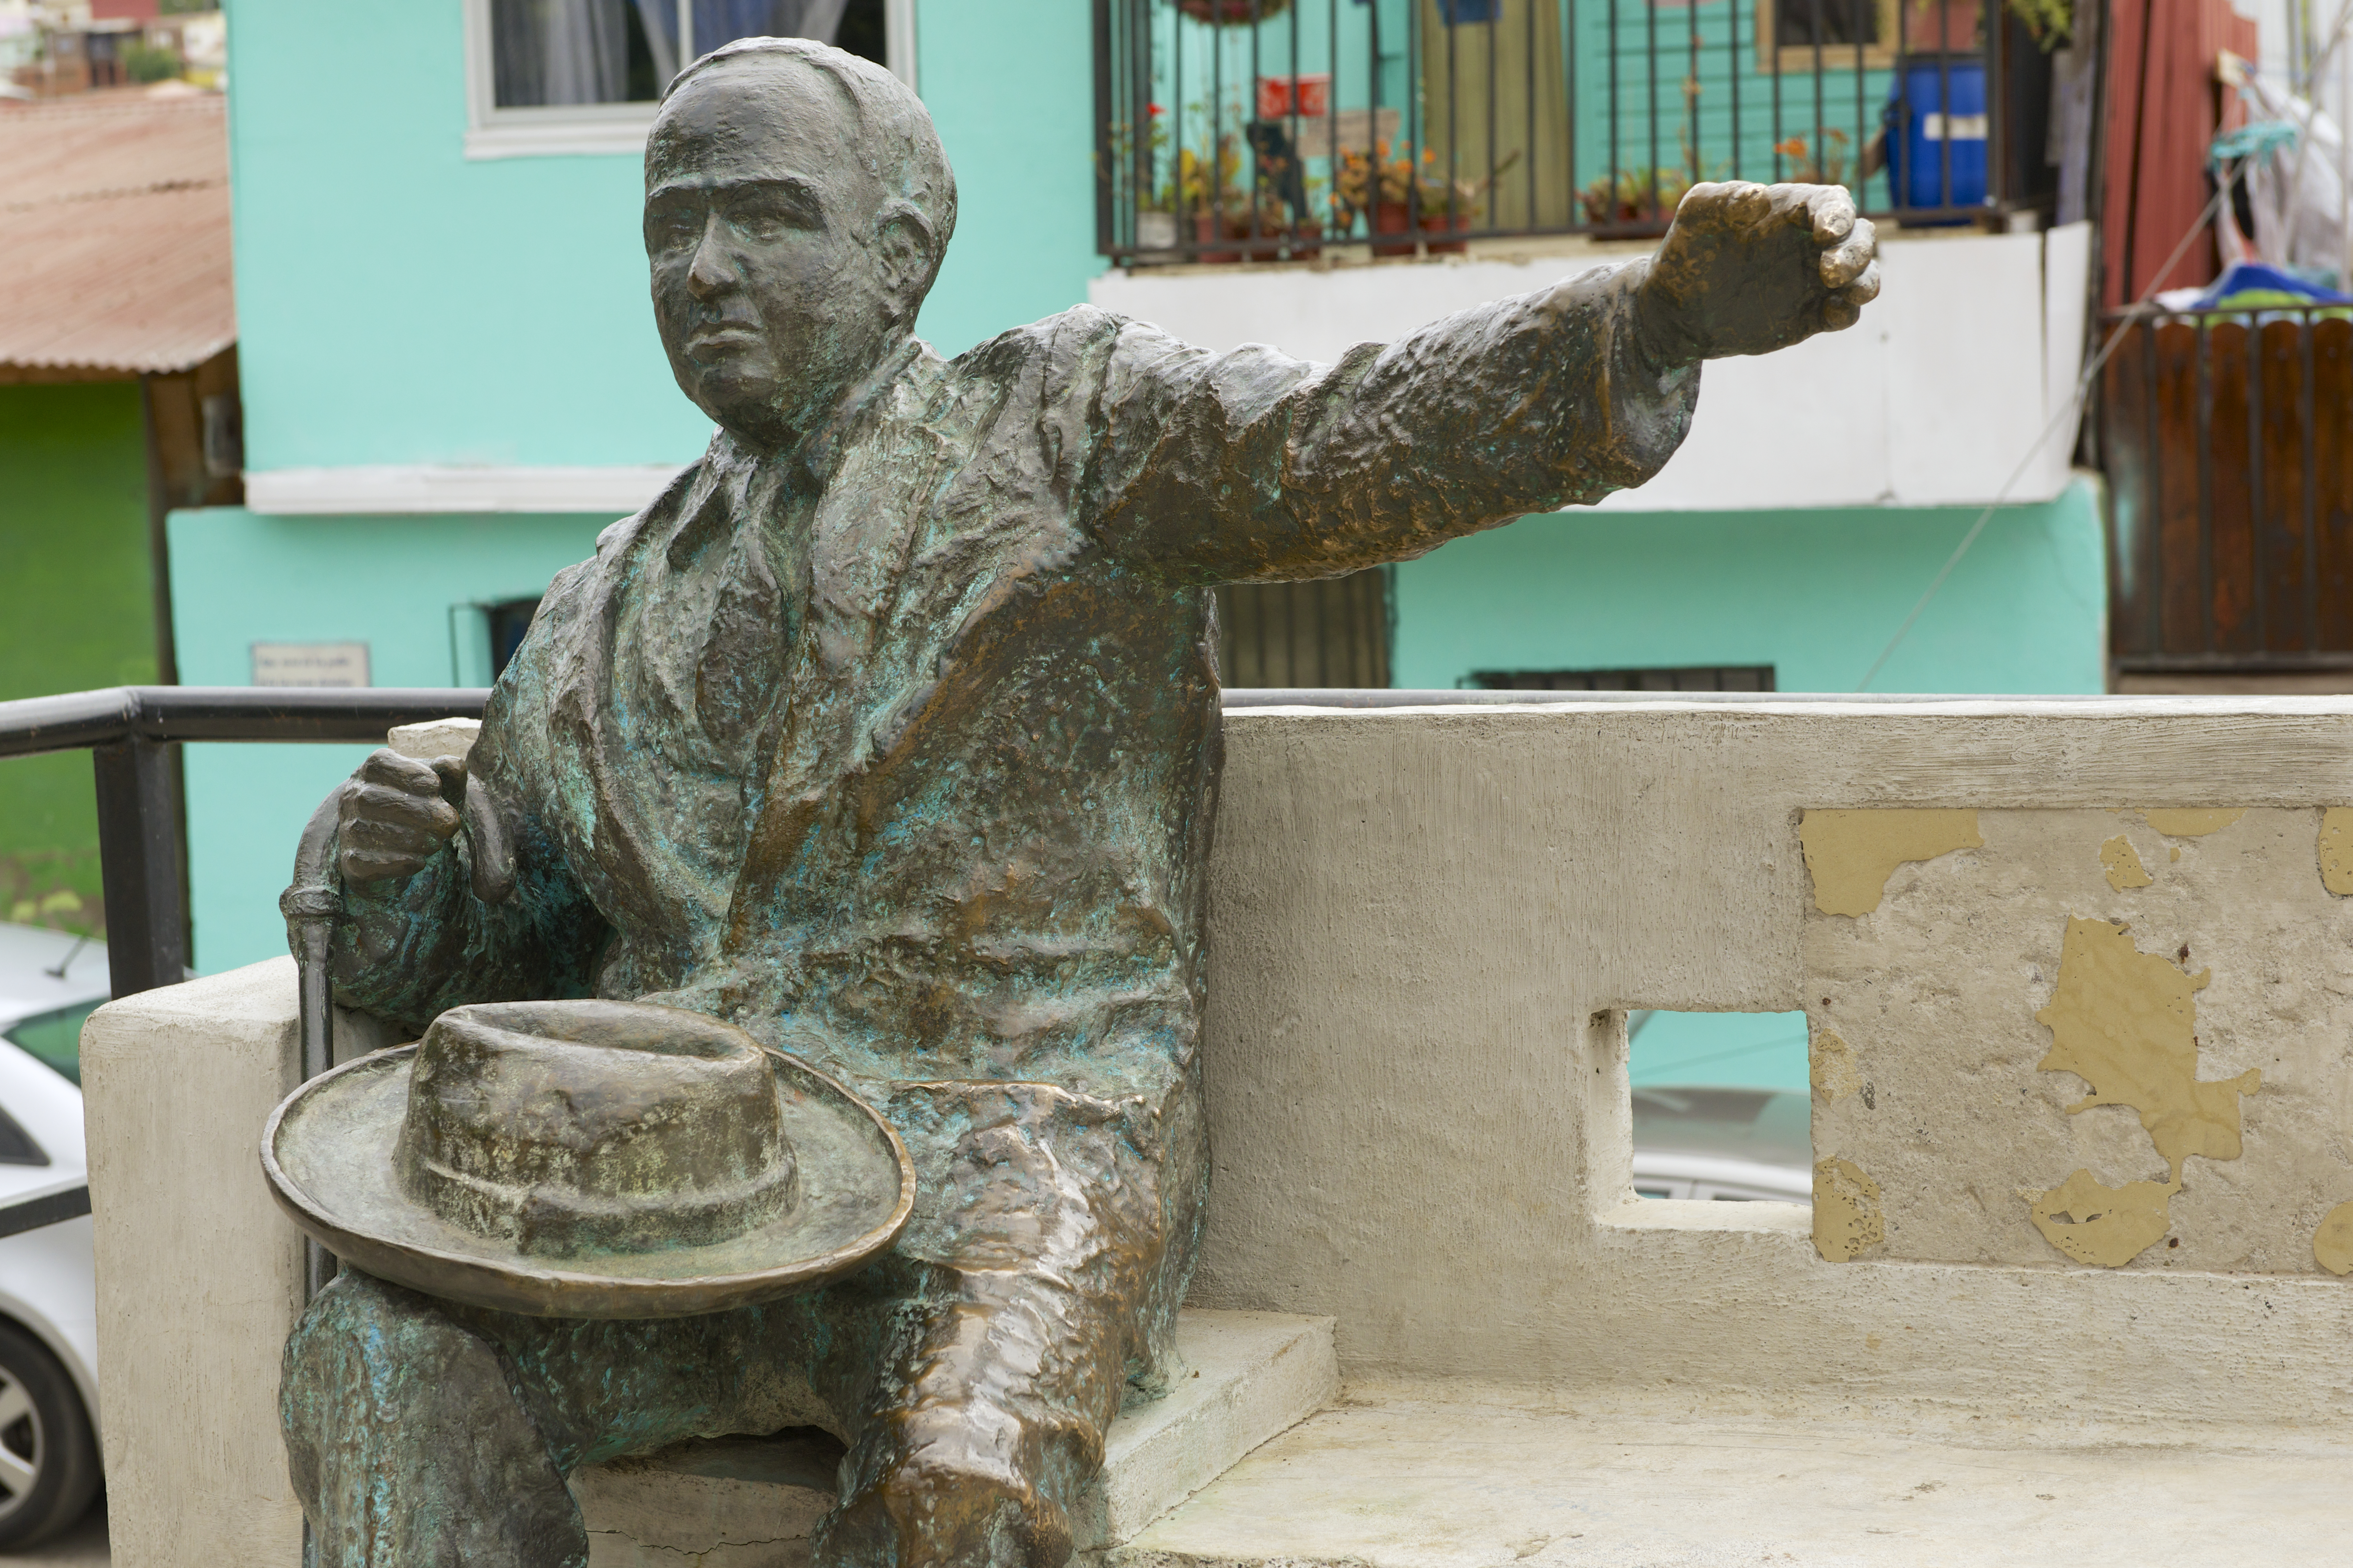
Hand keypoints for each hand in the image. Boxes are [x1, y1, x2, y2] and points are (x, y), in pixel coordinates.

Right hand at [337, 749, 462, 883]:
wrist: (394, 840)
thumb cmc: (422, 803)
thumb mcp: (440, 785)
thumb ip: (449, 772)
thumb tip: (454, 764)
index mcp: (374, 768)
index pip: (390, 767)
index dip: (422, 779)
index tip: (438, 791)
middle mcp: (354, 795)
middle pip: (384, 802)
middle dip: (426, 814)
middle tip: (450, 824)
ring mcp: (348, 827)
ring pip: (377, 833)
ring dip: (417, 840)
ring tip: (436, 842)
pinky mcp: (351, 859)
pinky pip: (372, 863)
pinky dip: (402, 862)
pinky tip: (420, 860)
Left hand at [1632, 181, 1879, 364]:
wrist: (1677, 309)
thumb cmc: (1688, 251)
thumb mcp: (1696, 216)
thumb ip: (1722, 199)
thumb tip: (1758, 196)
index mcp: (1792, 210)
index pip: (1833, 203)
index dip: (1838, 214)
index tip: (1826, 232)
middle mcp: (1812, 242)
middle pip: (1859, 236)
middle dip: (1856, 250)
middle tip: (1831, 271)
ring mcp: (1816, 279)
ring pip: (1862, 274)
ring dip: (1864, 280)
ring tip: (1849, 292)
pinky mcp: (1812, 314)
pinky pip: (1844, 313)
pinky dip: (1846, 313)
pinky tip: (1830, 316)